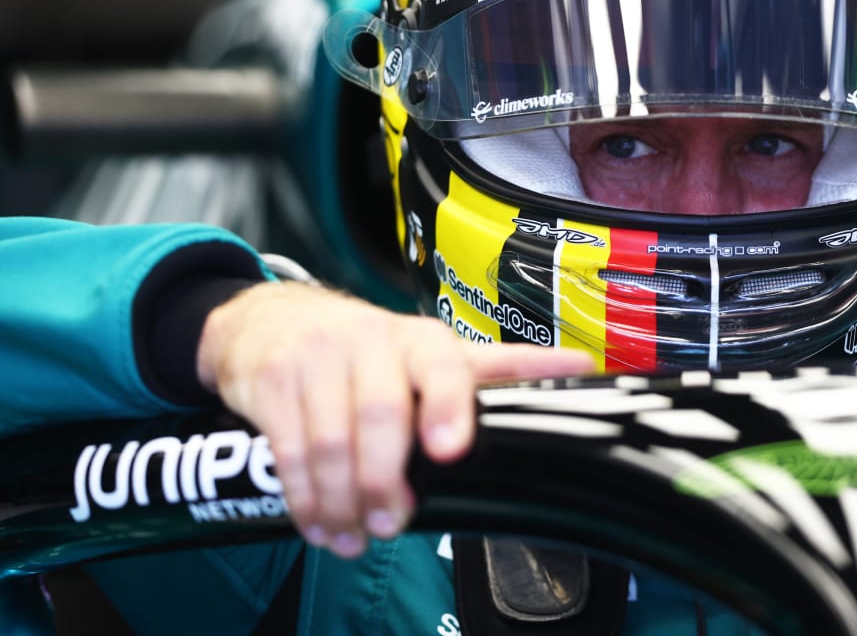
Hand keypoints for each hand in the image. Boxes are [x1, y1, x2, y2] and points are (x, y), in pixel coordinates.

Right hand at [196, 281, 592, 557]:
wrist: (274, 321)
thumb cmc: (370, 348)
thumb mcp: (435, 351)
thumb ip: (502, 368)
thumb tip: (584, 367)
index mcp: (422, 340)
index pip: (444, 367)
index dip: (449, 407)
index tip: (451, 450)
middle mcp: (370, 341)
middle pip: (381, 416)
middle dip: (386, 481)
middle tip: (393, 522)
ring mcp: (316, 359)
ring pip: (330, 442)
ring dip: (343, 501)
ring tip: (356, 534)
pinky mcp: (272, 383)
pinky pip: (289, 450)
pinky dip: (305, 499)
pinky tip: (321, 524)